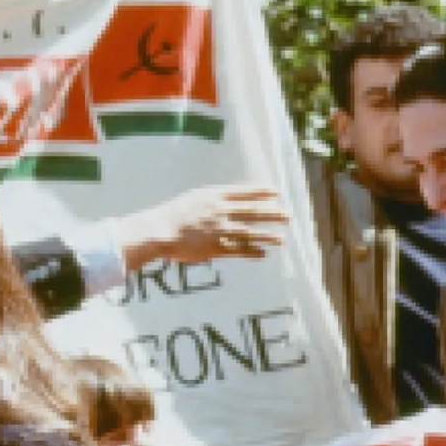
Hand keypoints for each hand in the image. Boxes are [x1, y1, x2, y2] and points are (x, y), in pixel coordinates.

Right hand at [112, 185, 287, 268]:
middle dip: (272, 213)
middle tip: (288, 216)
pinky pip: (237, 249)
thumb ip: (211, 200)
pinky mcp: (214, 247)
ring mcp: (218, 230)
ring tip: (282, 239)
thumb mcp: (193, 198)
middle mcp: (219, 211)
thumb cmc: (172, 214)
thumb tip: (226, 201)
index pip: (243, 192)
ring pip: (249, 232)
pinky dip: (251, 252)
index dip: (261, 192)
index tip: (277, 192)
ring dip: (267, 235)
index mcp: (213, 196)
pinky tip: (263, 254)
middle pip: (252, 211)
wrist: (158, 231)